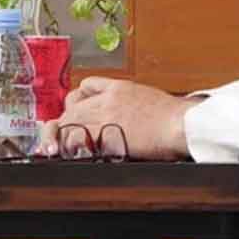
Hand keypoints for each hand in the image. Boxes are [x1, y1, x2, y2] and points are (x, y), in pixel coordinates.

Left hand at [38, 77, 204, 160]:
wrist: (180, 123)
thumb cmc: (176, 117)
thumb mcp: (153, 101)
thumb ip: (136, 105)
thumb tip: (135, 118)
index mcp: (120, 88)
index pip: (86, 86)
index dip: (78, 100)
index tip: (76, 111)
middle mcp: (107, 99)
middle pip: (72, 104)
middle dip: (65, 120)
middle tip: (61, 136)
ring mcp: (104, 114)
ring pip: (68, 118)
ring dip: (61, 133)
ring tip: (57, 147)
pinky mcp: (104, 132)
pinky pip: (76, 135)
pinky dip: (67, 144)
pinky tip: (65, 152)